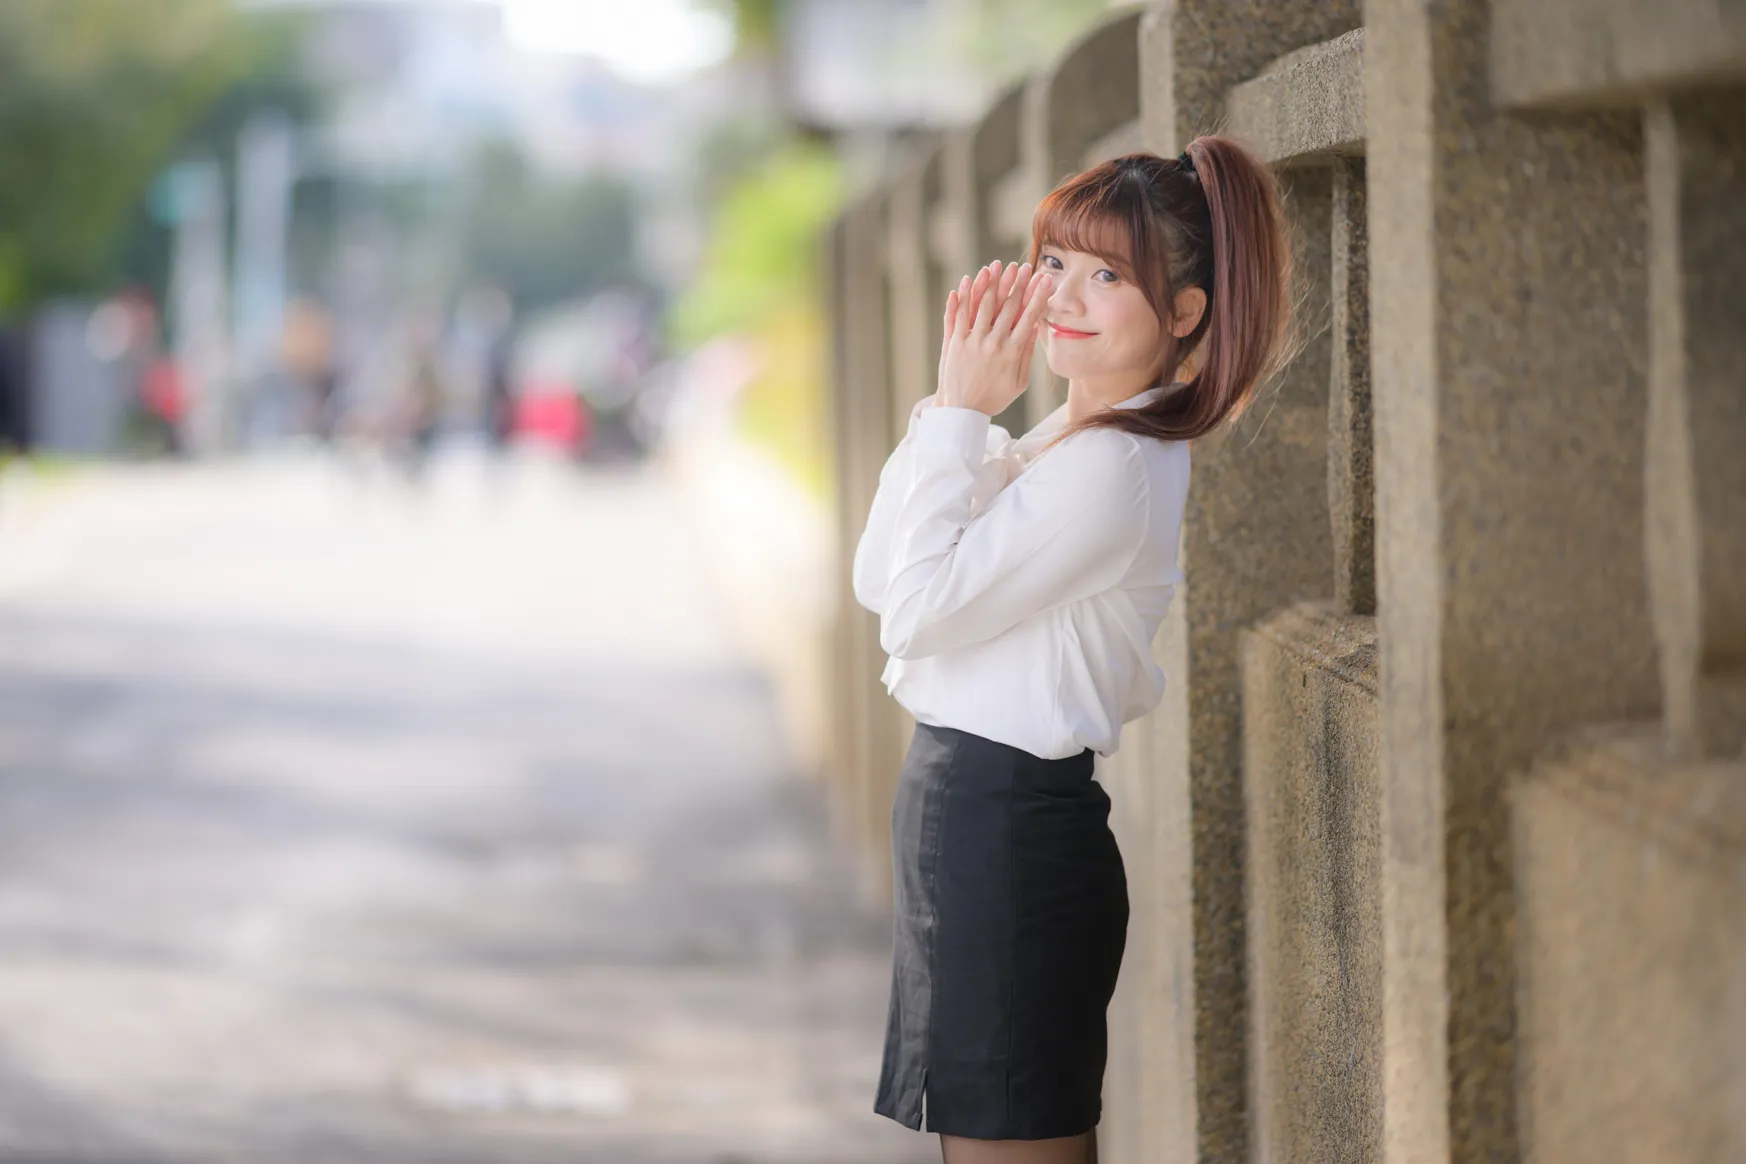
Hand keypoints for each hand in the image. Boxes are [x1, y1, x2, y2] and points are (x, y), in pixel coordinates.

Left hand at [936, 260, 1051, 416]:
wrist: (962, 412)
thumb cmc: (994, 398)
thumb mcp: (1019, 382)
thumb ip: (1027, 355)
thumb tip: (1035, 328)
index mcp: (1012, 353)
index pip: (1029, 317)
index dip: (1038, 296)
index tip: (1045, 280)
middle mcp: (993, 344)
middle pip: (1007, 307)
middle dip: (1017, 284)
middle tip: (1024, 266)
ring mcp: (972, 342)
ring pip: (982, 305)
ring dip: (991, 283)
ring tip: (997, 266)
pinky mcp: (954, 343)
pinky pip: (958, 315)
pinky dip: (963, 297)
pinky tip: (967, 280)